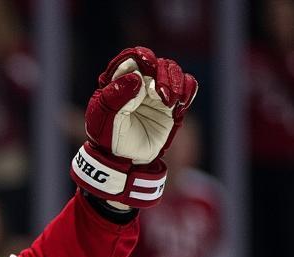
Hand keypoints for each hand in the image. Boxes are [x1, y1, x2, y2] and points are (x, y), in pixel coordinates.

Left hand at [70, 47, 196, 207]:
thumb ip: (117, 96)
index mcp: (119, 81)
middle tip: (162, 95)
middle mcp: (140, 82)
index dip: (142, 58)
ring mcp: (156, 92)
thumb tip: (137, 78)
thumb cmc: (109, 139)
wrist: (123, 162)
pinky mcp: (171, 104)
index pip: (132, 57)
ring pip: (174, 72)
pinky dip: (187, 91)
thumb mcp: (105, 119)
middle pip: (158, 63)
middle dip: (162, 75)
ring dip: (175, 83)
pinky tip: (179, 105)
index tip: (147, 67)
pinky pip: (187, 87)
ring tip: (169, 103)